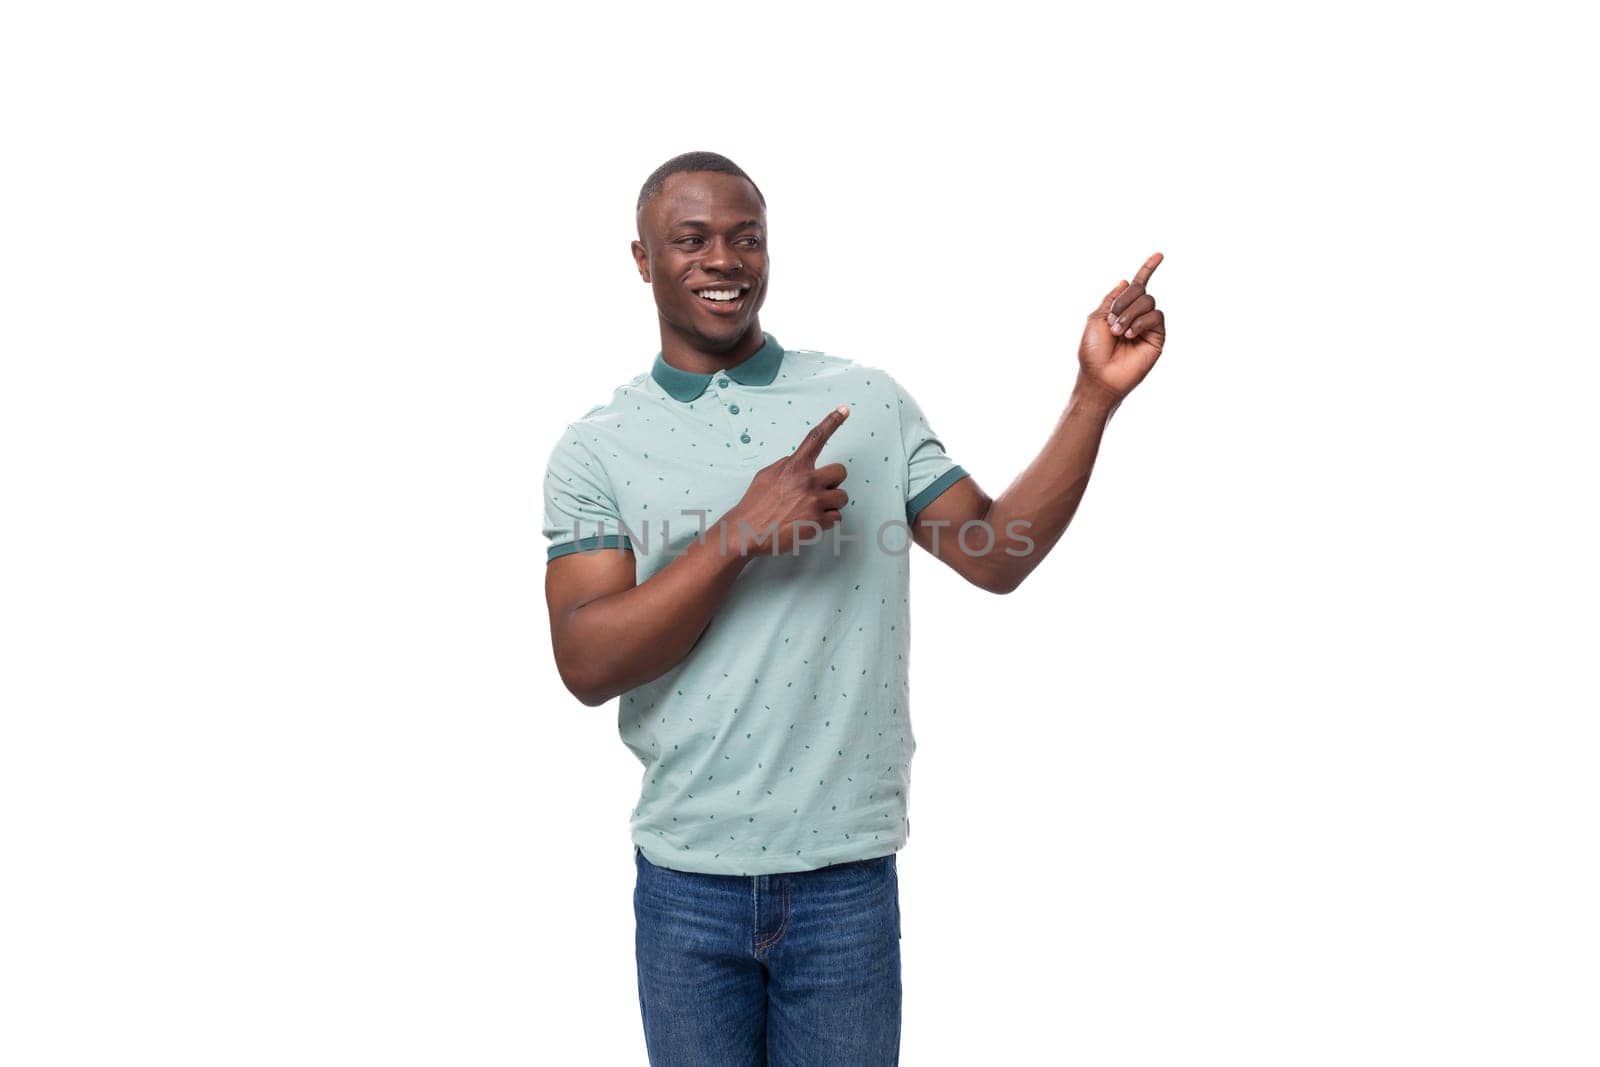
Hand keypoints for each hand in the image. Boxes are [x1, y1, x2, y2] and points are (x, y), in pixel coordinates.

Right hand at [723, 405, 850, 555]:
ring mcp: (814, 502)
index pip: (816, 438)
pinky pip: (837, 517)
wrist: (747, 531)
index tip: (844, 409)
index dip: (832, 421)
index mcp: (794, 466)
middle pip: (840, 472)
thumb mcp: (767, 475)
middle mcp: (806, 481)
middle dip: (833, 482)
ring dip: (831, 503)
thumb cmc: (756, 504)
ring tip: (811, 510)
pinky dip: (826, 521)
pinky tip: (810, 522)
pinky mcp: (818, 522)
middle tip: (818, 491)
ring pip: (842, 497)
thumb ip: (788, 465)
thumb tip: (802, 462)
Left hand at [1079, 252, 1166, 400]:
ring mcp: (1148, 326)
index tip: (1159, 255)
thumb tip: (1126, 280)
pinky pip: (1156, 316)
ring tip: (1118, 332)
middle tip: (1111, 321)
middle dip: (1124, 301)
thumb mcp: (1096, 318)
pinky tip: (1129, 335)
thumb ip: (1112, 298)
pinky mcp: (1158, 337)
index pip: (1138, 285)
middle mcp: (1137, 315)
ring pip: (1148, 301)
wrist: (1100, 376)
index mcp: (1121, 309)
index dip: (1148, 268)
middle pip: (1140, 290)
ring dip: (1130, 313)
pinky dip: (1140, 322)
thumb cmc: (1093, 351)